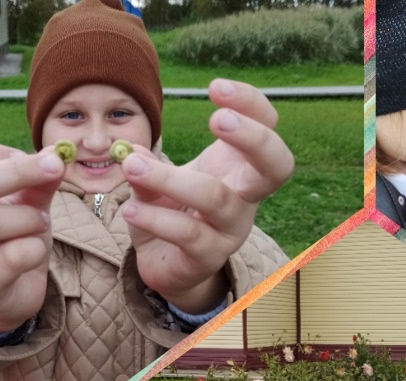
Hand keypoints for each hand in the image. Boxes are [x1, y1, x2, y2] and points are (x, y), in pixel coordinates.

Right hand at [0, 139, 66, 332]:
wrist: (13, 295)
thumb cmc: (15, 241)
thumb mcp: (27, 204)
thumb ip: (38, 181)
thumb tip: (57, 155)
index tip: (32, 158)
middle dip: (19, 173)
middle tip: (55, 169)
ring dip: (29, 218)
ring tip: (41, 224)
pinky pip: (12, 257)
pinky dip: (35, 248)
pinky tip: (36, 251)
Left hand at [120, 80, 294, 314]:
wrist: (166, 266)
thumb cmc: (169, 214)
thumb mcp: (154, 180)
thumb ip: (145, 164)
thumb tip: (129, 152)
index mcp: (237, 168)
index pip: (267, 127)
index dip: (251, 105)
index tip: (214, 89)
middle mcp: (245, 197)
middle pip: (277, 166)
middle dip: (253, 139)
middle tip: (217, 119)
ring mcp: (231, 229)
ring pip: (217, 198)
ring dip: (171, 178)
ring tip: (132, 164)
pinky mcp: (210, 257)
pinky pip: (188, 235)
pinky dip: (155, 219)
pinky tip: (130, 210)